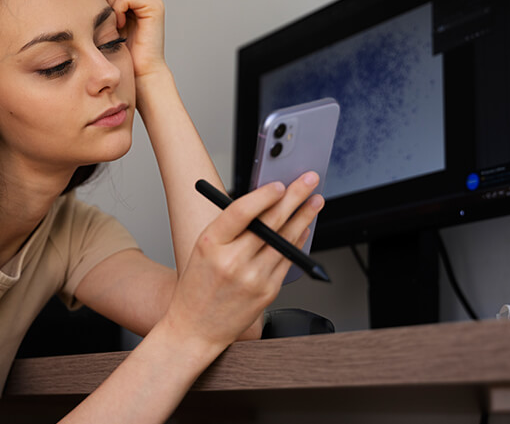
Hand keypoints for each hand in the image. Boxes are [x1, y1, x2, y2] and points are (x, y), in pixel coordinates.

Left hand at [94, 0, 166, 79]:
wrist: (139, 73)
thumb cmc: (120, 54)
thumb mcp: (104, 24)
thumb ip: (99, 5)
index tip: (99, 20)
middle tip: (107, 22)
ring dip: (109, 4)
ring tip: (114, 24)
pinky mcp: (154, 5)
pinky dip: (118, 10)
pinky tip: (120, 25)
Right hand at [161, 172, 323, 352]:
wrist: (195, 328)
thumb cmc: (197, 287)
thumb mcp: (203, 251)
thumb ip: (229, 229)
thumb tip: (262, 203)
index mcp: (210, 245)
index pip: (241, 212)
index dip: (263, 195)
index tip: (279, 184)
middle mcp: (232, 261)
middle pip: (270, 222)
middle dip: (294, 197)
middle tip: (308, 181)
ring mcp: (252, 279)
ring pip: (286, 240)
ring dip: (304, 217)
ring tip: (315, 201)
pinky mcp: (267, 292)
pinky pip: (288, 261)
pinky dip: (298, 241)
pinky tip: (304, 229)